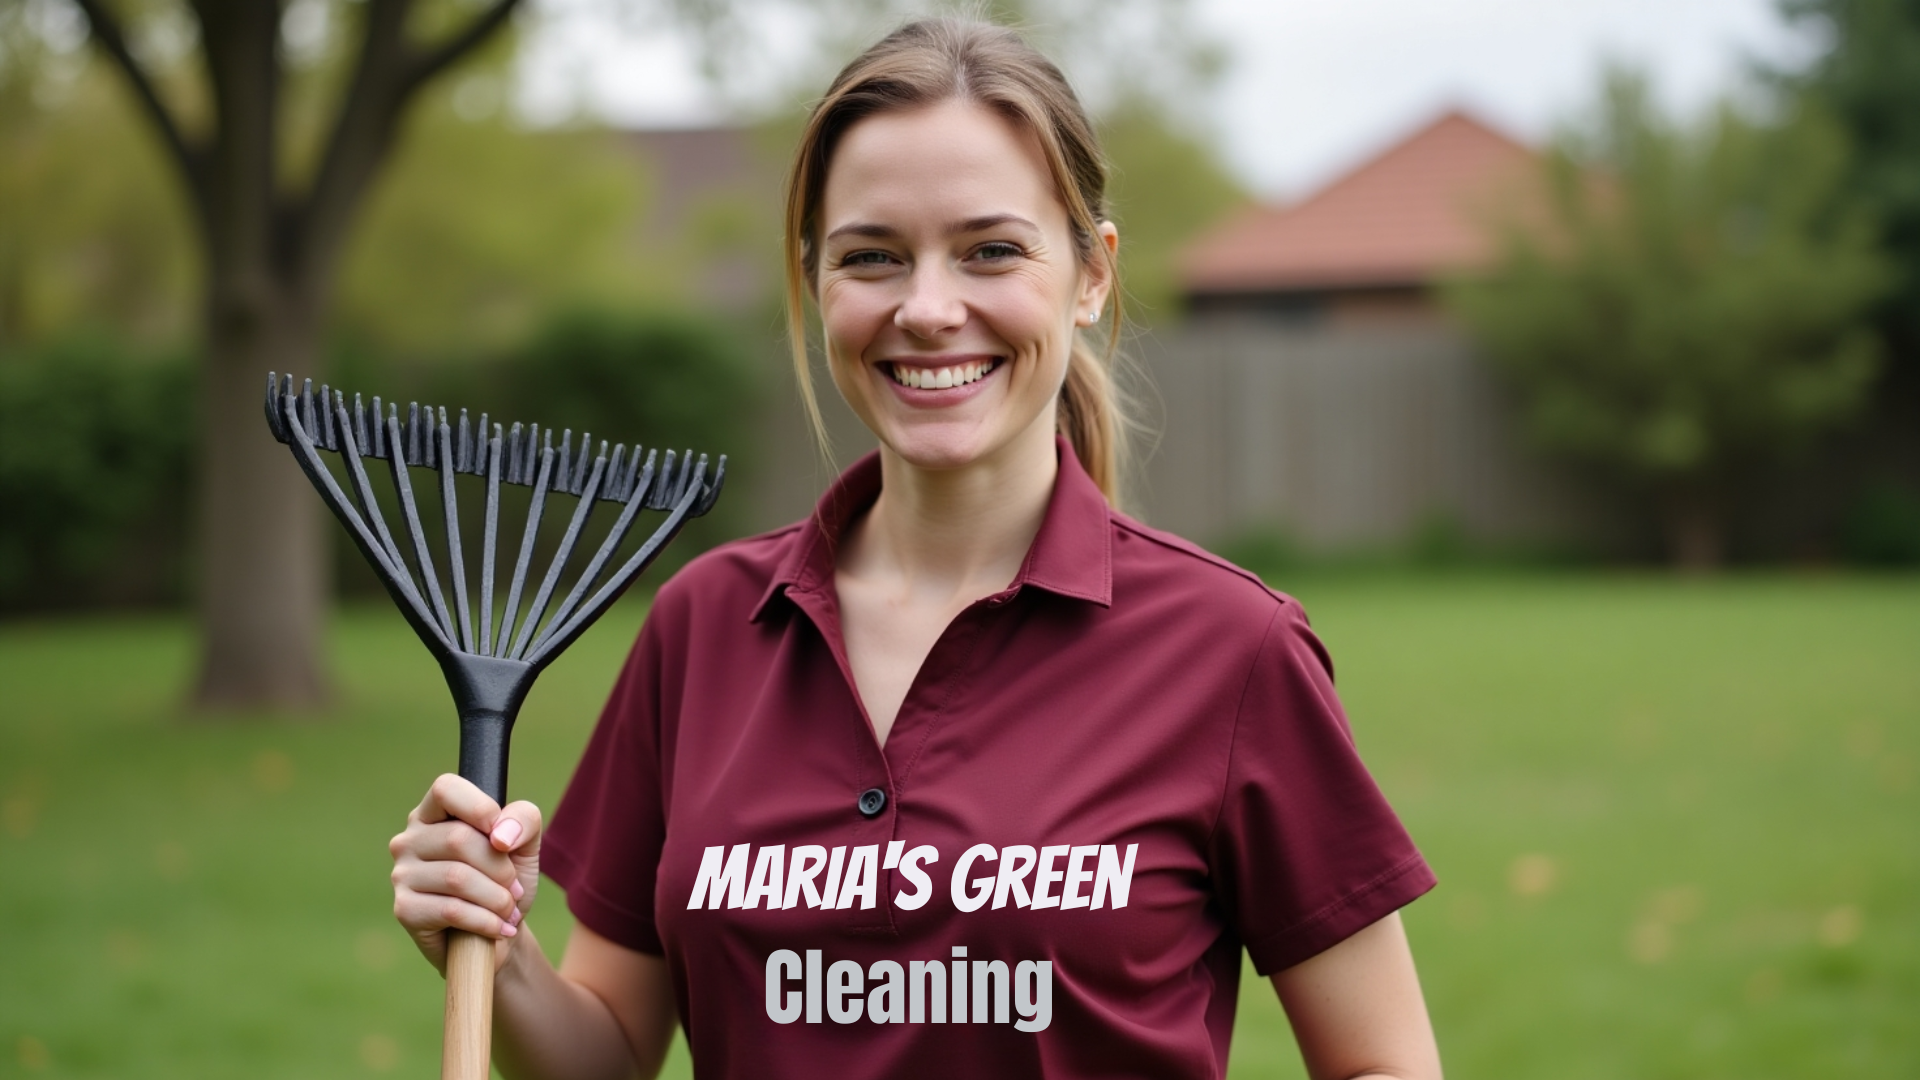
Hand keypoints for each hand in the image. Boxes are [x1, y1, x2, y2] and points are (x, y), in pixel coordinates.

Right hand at [389, 773, 543, 974]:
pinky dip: (486, 921)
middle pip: (458, 839)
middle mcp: (410, 839)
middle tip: (513, 889)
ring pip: (457, 877)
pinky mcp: (404, 909)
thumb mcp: (526, 844)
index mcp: (434, 813)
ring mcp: (402, 874)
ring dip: (497, 898)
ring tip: (508, 910)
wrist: (498, 935)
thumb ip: (524, 820)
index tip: (504, 838)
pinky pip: (451, 910)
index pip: (445, 788)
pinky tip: (499, 928)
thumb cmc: (506, 882)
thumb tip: (500, 834)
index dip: (480, 807)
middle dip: (500, 868)